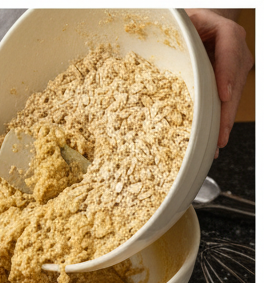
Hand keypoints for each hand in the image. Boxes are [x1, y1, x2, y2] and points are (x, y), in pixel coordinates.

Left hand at [185, 9, 253, 155]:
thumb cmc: (190, 24)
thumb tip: (159, 48)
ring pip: (233, 96)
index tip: (224, 95)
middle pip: (234, 82)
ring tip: (217, 144)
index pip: (229, 53)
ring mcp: (237, 67)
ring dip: (225, 122)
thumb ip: (181, 33)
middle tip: (219, 135)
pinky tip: (215, 139)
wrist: (203, 24)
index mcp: (227, 33)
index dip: (226, 75)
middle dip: (227, 110)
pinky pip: (227, 102)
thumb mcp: (185, 24)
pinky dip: (221, 121)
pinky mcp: (231, 81)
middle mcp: (237, 50)